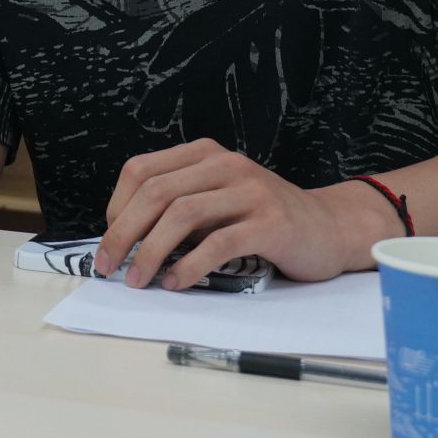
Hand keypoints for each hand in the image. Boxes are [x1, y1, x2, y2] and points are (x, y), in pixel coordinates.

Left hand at [94, 140, 396, 288]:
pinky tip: (176, 282)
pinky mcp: (270, 222)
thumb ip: (179, 207)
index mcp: (205, 155)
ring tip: (139, 280)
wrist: (329, 229)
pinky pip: (218, 243)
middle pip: (156, 192)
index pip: (142, 171)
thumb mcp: (216, 200)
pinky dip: (190, 266)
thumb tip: (124, 239)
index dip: (116, 208)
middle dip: (123, 233)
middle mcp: (225, 165)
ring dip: (151, 252)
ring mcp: (250, 191)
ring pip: (182, 214)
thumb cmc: (263, 220)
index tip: (109, 241)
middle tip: (108, 267)